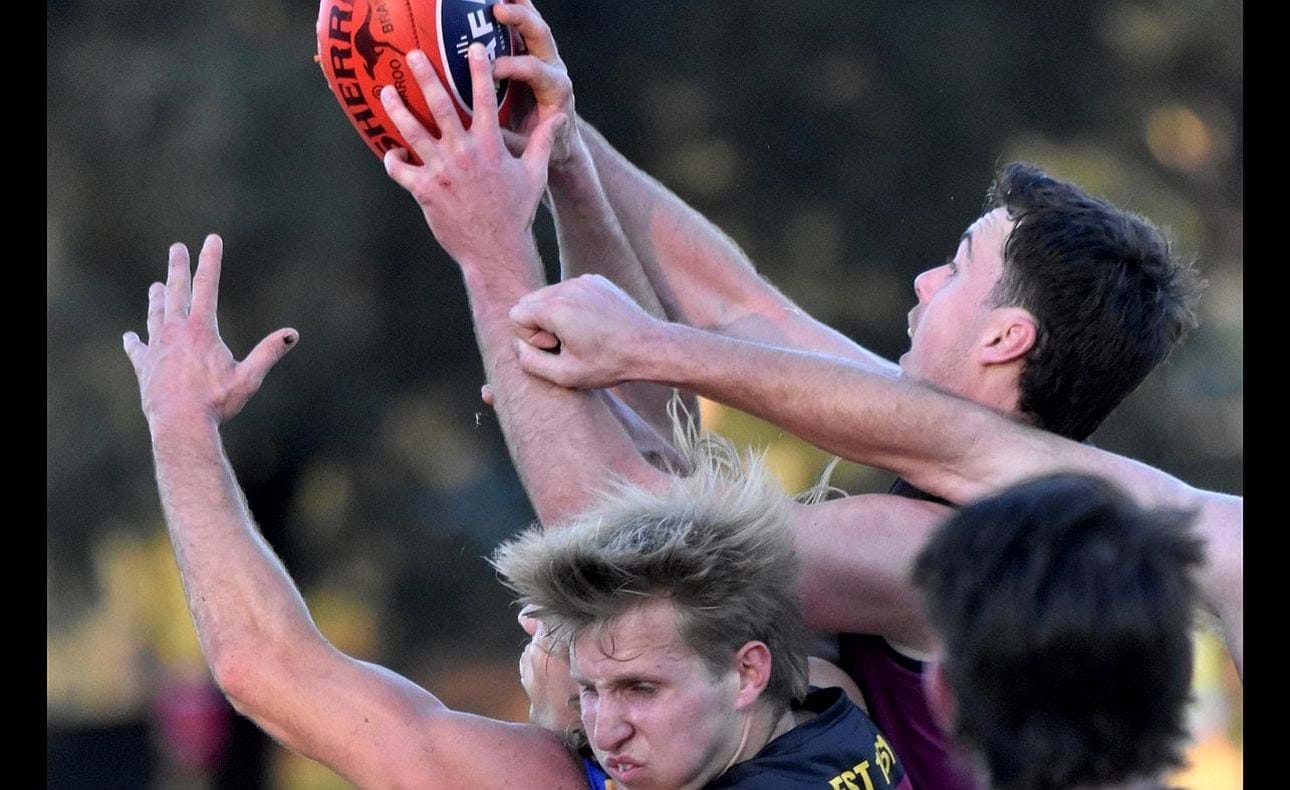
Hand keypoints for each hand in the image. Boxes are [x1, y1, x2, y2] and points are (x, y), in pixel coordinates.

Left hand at [123, 235, 297, 426]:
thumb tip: (292, 334)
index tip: (211, 239)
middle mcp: (176, 332)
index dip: (210, 260)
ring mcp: (157, 348)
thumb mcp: (249, 377)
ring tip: (157, 285)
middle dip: (178, 267)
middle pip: (176, 291)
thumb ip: (269, 352)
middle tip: (176, 248)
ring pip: (155, 315)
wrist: (180, 425)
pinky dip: (135, 341)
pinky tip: (131, 337)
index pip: (208, 285)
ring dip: (157, 298)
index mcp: (202, 329)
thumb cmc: (217, 402)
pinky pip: (138, 349)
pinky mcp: (145, 366)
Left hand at [381, 45, 566, 270]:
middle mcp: (463, 153)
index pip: (484, 99)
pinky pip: (400, 169)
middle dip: (425, 76)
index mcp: (490, 146)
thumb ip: (542, 142)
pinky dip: (393, 158)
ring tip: (386, 91)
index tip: (473, 48)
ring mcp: (441, 171)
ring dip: (396, 108)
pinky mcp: (424, 190)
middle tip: (413, 55)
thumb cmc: (516, 212)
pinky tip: (393, 152)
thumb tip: (557, 118)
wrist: (496, 249)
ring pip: (411, 132)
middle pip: (439, 105)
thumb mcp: (535, 175)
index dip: (479, 71)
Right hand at [493, 0, 578, 168]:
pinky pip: (523, 26)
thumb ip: (513, 141)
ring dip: (517, 6)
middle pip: (541, 36)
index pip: (535, 70)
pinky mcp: (533, 54)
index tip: (491, 70)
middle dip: (521, 22)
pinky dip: (512, 9)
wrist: (562, 142)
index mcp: (556, 90)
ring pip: (534, 24)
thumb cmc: (547, 148)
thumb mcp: (532, 150)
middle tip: (497, 11)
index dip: (513, 67)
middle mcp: (554, 68)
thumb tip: (486, 136)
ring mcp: (545, 58)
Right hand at [508, 274, 663, 387]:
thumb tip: (519, 345)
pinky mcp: (597, 280)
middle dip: (540, 324)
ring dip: (556, 315)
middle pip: (529, 301)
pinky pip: (569, 290)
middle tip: (566, 343)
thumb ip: (530, 362)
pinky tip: (592, 325)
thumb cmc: (609, 363)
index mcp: (556, 308)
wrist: (650, 346)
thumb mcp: (565, 375)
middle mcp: (567, 287)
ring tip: (581, 335)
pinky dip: (573, 306)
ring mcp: (584, 280)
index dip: (530, 337)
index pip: (516, 314)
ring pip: (549, 295)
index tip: (555, 348)